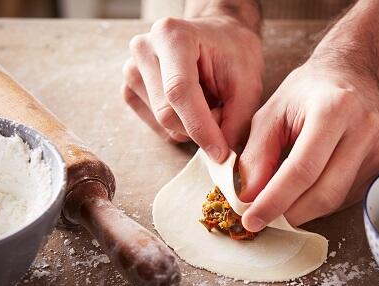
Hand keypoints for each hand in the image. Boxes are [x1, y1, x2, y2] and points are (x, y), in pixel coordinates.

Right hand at [121, 16, 262, 160]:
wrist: (218, 38)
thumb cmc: (234, 54)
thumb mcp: (249, 83)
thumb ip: (236, 120)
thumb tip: (222, 157)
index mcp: (172, 36)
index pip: (179, 91)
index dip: (200, 127)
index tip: (220, 153)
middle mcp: (144, 49)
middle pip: (167, 113)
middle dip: (200, 128)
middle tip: (223, 115)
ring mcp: (132, 70)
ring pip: (162, 124)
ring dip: (191, 127)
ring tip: (208, 103)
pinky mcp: (130, 89)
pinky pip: (156, 126)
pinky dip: (179, 127)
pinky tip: (191, 107)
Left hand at [239, 60, 378, 230]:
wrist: (354, 74)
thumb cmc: (308, 91)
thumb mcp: (271, 112)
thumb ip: (257, 155)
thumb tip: (249, 197)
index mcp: (333, 109)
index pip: (302, 170)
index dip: (274, 200)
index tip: (252, 220)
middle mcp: (364, 129)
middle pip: (324, 192)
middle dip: (289, 213)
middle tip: (264, 219)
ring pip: (337, 200)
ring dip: (304, 209)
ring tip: (282, 201)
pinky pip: (349, 197)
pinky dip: (322, 202)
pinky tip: (307, 190)